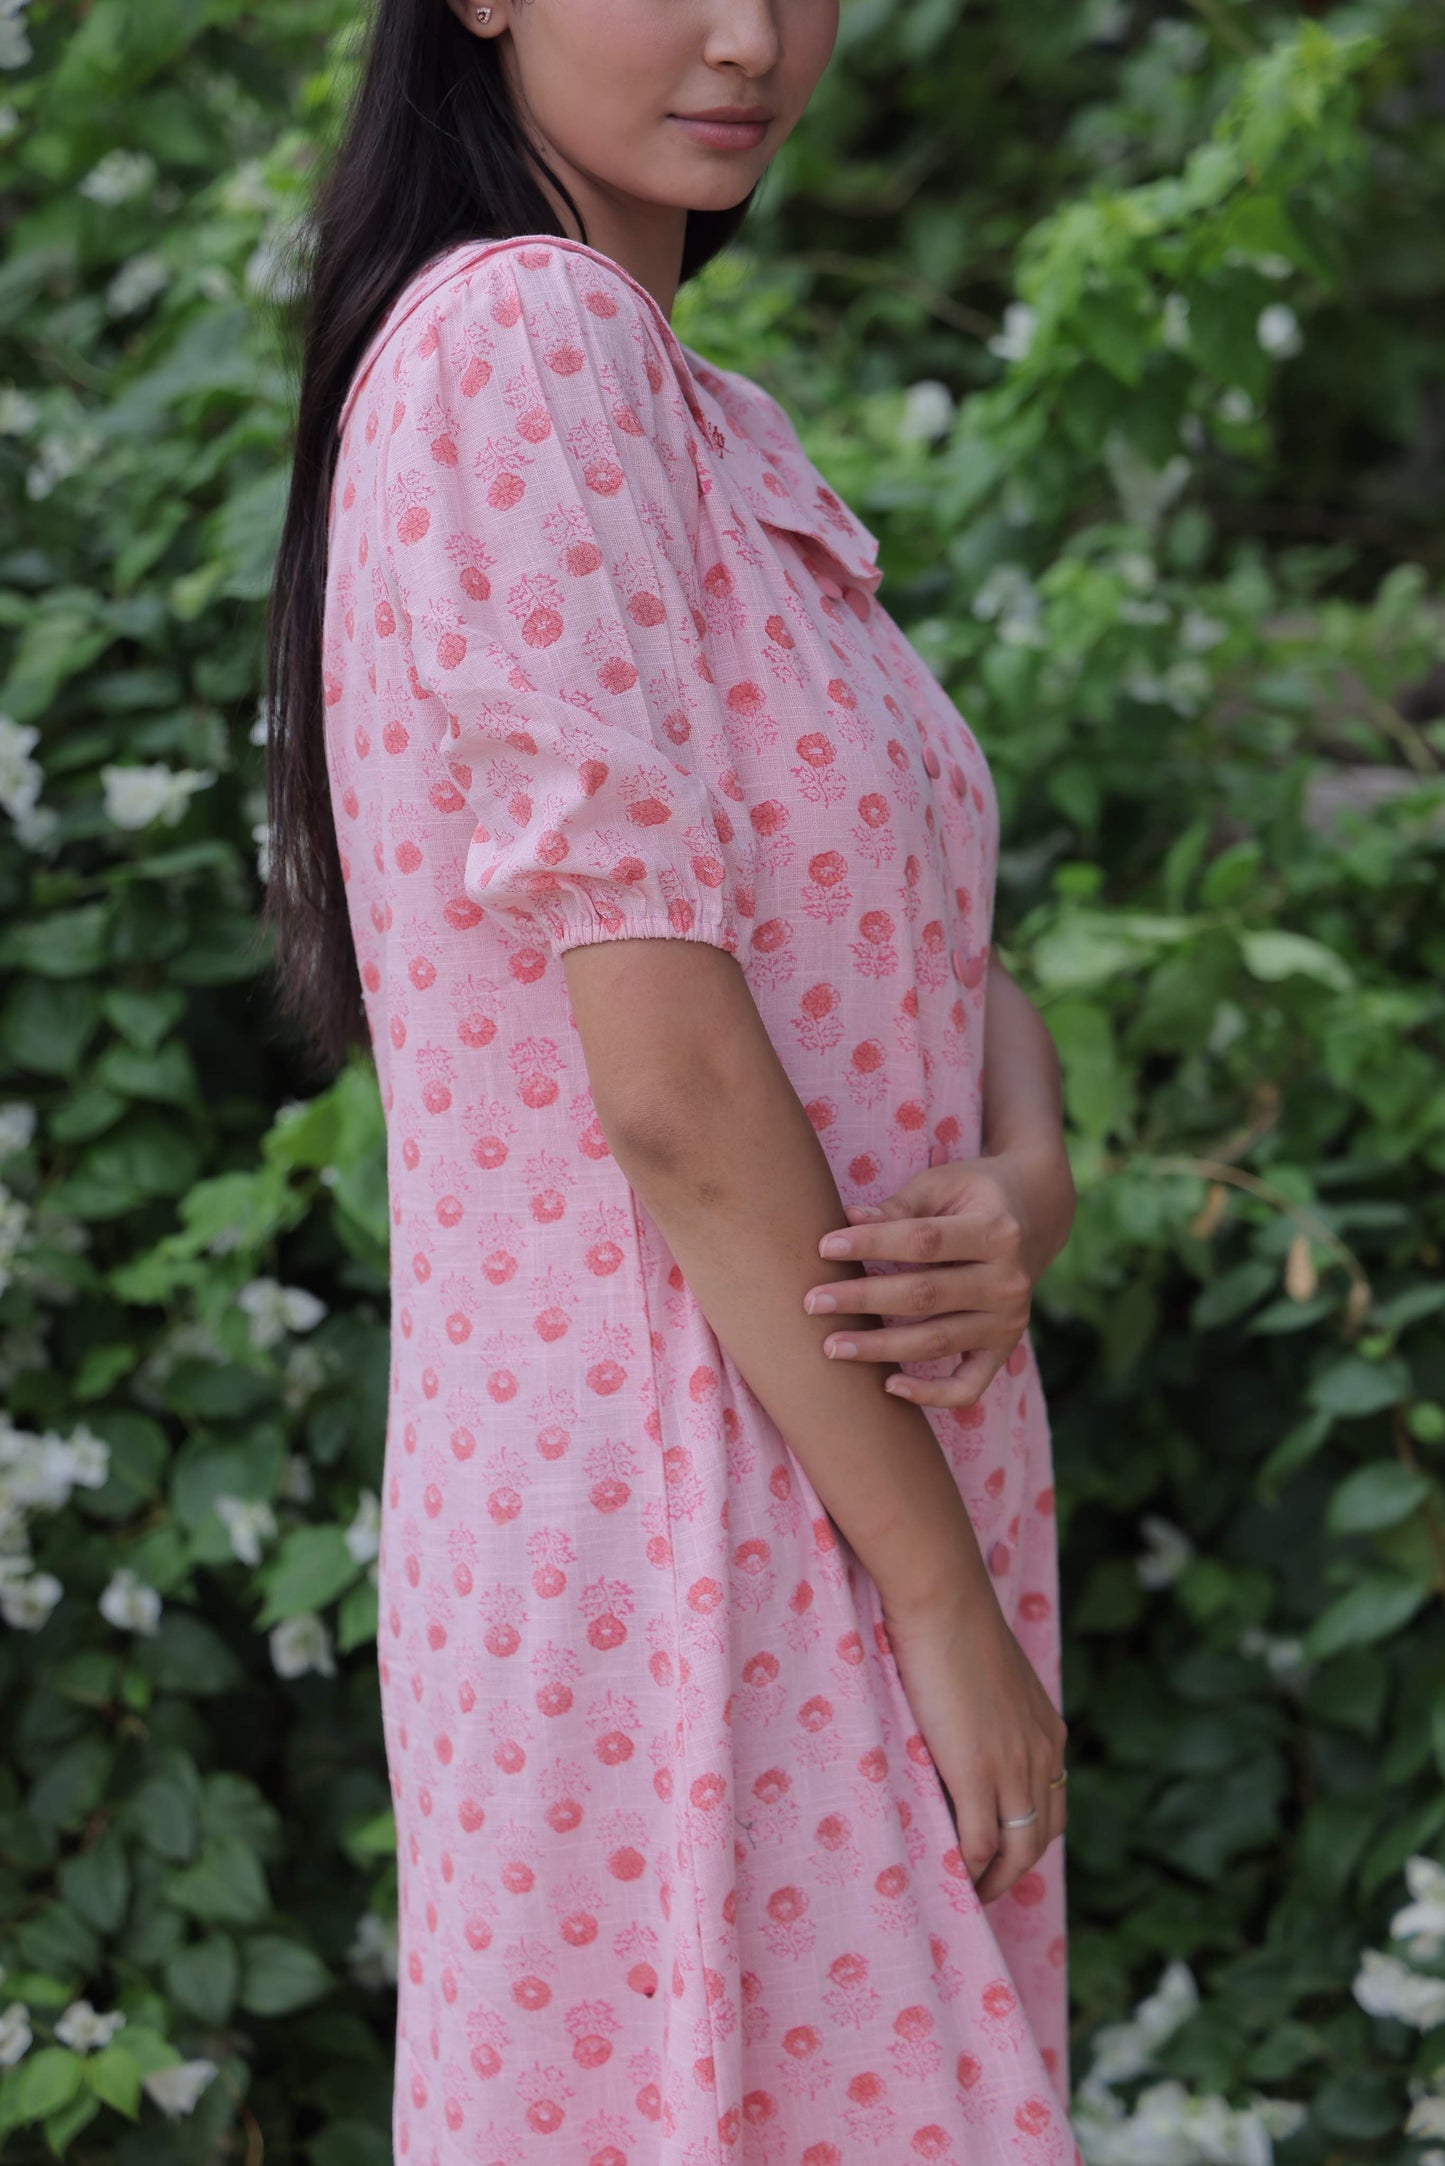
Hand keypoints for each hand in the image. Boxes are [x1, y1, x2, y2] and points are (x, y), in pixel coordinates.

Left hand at [802, 1146, 1075, 1408]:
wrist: (1034, 1213)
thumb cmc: (973, 1194)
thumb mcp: (944, 1184)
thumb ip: (900, 1205)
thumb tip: (848, 1220)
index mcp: (996, 1232)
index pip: (924, 1241)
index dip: (872, 1244)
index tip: (823, 1246)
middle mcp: (1009, 1281)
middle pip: (925, 1295)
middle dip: (863, 1300)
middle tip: (811, 1302)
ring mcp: (1009, 1321)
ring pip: (937, 1342)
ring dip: (881, 1348)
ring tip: (831, 1347)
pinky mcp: (1004, 1349)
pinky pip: (969, 1386)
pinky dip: (932, 1395)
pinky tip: (889, 1386)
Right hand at [882, 1584, 1067, 1902]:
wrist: (946, 1603)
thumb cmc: (957, 1625)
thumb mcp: (994, 1676)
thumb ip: (995, 1710)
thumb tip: (972, 1726)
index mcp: (1050, 1733)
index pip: (1051, 1807)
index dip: (1027, 1839)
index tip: (1000, 1855)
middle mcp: (1043, 1757)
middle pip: (1040, 1838)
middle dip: (1014, 1871)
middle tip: (983, 1887)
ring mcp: (1014, 1768)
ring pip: (1016, 1850)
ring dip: (994, 1881)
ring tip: (968, 1893)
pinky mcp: (978, 1773)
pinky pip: (979, 1843)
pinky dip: (968, 1868)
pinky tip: (950, 1875)